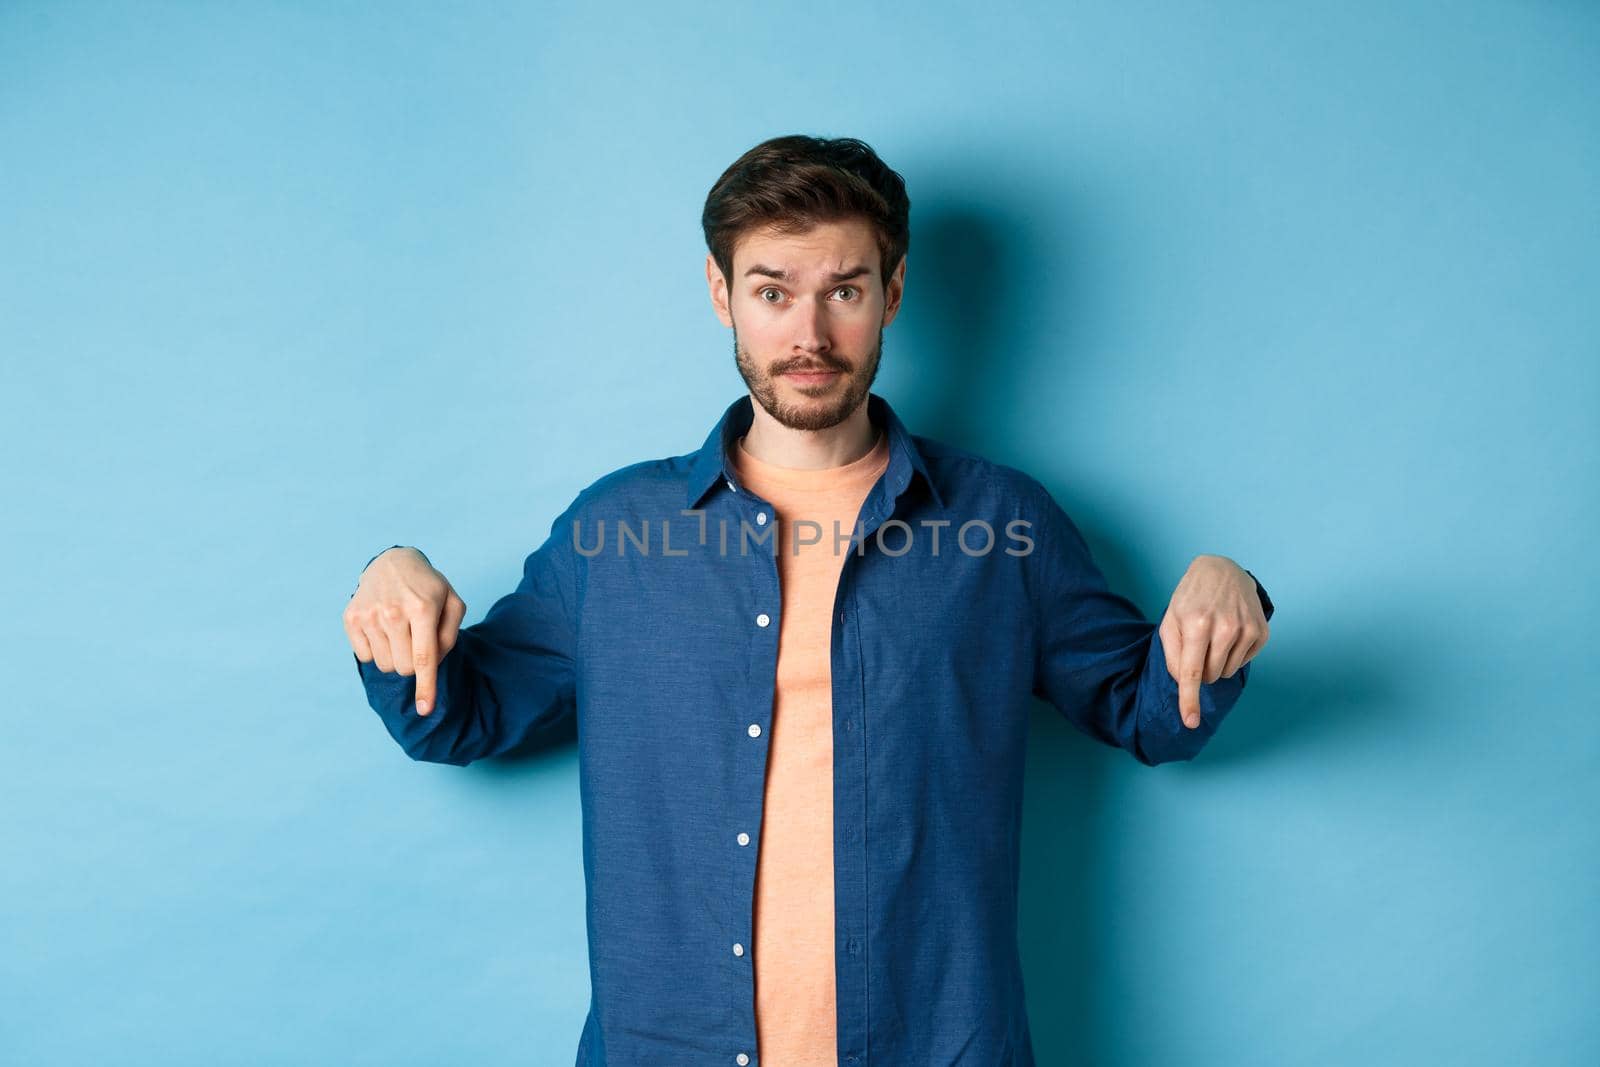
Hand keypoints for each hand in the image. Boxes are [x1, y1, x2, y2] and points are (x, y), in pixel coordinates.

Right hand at [343, 547, 465, 715]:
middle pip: (404, 668)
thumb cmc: (428, 588)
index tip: (425, 710)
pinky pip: (365, 657)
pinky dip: (377, 650)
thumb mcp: (452, 603)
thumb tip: (433, 665)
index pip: (424, 659)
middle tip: (416, 641)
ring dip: (395, 657)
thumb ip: (450, 636)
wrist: (393, 562)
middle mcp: (393, 612)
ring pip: (384, 666)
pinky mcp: (351, 618)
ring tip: (400, 632)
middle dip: (414, 664)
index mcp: (422, 608)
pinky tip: (383, 629)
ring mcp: (369, 615)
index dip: (426, 688)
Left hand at [1158, 555, 1269, 729]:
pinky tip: (1230, 634)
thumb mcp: (1171, 620)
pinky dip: (1233, 655)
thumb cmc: (1191, 598)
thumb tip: (1184, 683)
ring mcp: (1246, 628)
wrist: (1222, 570)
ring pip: (1227, 672)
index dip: (1189, 700)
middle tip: (1197, 645)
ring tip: (1213, 637)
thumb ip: (1172, 654)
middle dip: (1200, 669)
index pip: (1191, 672)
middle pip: (1209, 676)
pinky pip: (1243, 662)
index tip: (1190, 722)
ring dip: (1216, 663)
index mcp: (1195, 625)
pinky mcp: (1261, 630)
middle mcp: (1223, 627)